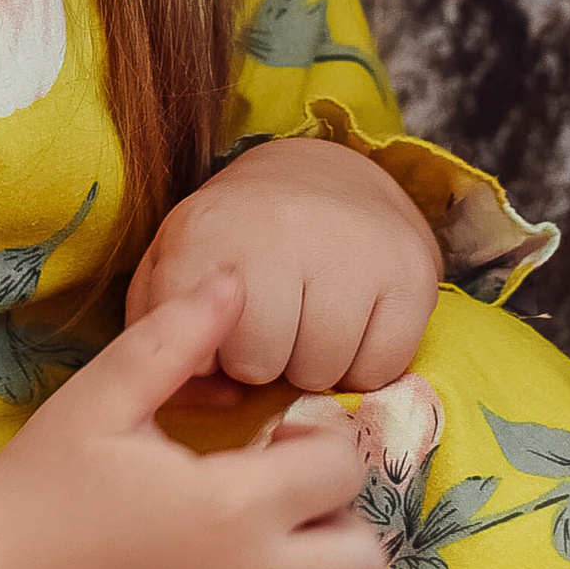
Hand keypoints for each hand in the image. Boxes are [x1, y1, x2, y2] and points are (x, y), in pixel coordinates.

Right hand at [0, 276, 385, 568]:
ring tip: (275, 542)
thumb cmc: (40, 489)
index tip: (271, 438)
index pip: (342, 472)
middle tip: (281, 492)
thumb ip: (175, 336)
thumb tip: (235, 281)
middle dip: (339, 514)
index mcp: (232, 511)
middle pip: (366, 558)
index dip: (317, 441)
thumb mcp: (101, 398)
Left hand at [125, 135, 439, 404]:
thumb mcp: (174, 265)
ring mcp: (352, 249)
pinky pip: (379, 370)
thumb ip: (159, 329)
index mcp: (207, 230)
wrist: (324, 179)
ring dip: (312, 366)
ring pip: (321, 373)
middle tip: (272, 327)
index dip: (208, 356)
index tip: (219, 332)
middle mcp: (280, 230)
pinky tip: (352, 326)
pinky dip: (364, 365)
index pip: (195, 348)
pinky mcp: (410, 272)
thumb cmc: (236, 240)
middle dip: (262, 362)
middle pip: (260, 365)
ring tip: (309, 321)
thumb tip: (206, 389)